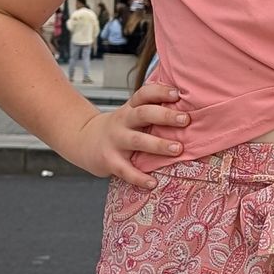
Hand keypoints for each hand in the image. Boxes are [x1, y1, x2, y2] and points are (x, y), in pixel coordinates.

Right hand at [64, 74, 190, 183]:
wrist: (84, 141)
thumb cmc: (119, 128)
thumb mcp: (131, 114)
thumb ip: (153, 111)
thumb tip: (188, 109)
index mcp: (130, 108)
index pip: (144, 94)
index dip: (160, 92)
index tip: (177, 94)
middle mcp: (122, 122)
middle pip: (143, 114)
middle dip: (165, 116)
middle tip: (186, 120)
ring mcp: (115, 141)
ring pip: (137, 140)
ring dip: (158, 144)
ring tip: (178, 149)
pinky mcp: (109, 161)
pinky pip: (125, 170)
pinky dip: (139, 177)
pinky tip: (153, 182)